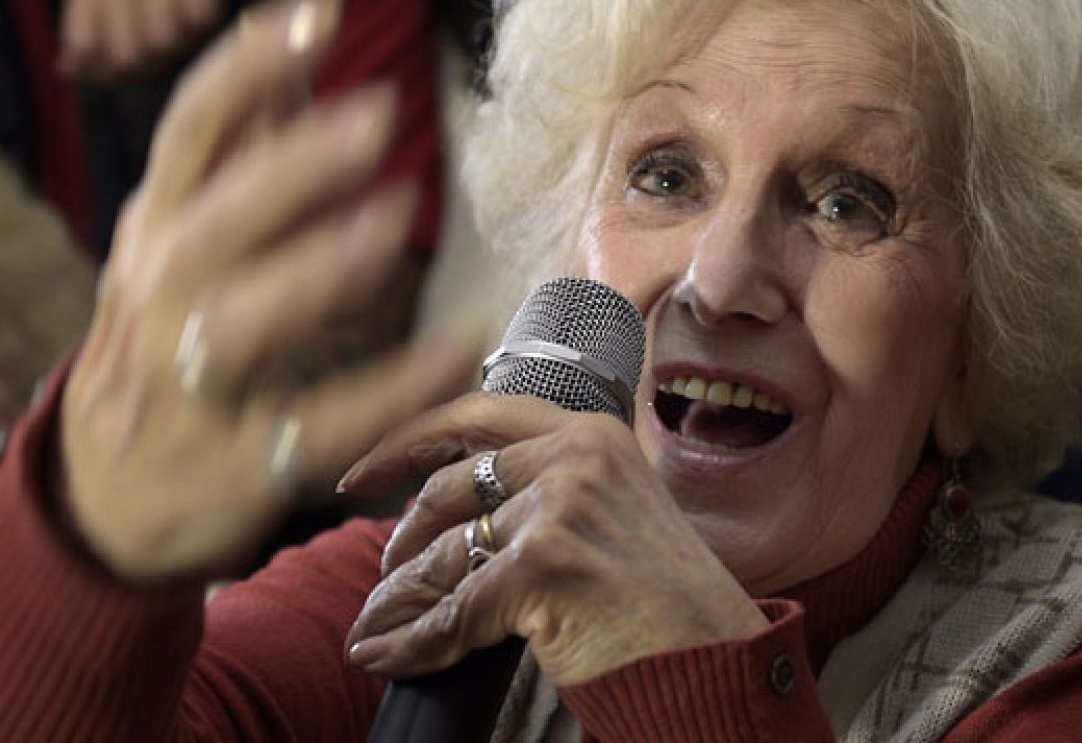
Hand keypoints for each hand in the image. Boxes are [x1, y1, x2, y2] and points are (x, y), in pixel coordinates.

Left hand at [59, 0, 261, 80]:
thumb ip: (90, 7)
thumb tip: (68, 71)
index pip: (82, 43)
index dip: (106, 70)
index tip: (132, 69)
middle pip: (126, 52)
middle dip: (152, 64)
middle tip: (172, 49)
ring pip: (163, 38)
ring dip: (184, 43)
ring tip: (193, 24)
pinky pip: (200, 13)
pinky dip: (209, 21)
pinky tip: (214, 5)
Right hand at [60, 0, 480, 581]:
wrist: (99, 499)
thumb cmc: (161, 344)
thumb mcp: (174, 246)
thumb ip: (231, 159)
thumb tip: (292, 56)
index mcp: (153, 233)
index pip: (185, 135)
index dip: (243, 67)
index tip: (320, 9)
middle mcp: (158, 301)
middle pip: (207, 224)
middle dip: (285, 167)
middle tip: (376, 113)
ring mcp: (187, 388)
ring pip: (235, 325)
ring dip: (311, 271)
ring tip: (397, 218)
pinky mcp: (233, 465)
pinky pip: (310, 428)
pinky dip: (385, 391)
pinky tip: (457, 347)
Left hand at [341, 393, 766, 685]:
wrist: (717, 665)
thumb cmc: (669, 607)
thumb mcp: (613, 518)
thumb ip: (548, 496)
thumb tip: (458, 518)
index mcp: (593, 434)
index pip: (478, 416)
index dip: (409, 441)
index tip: (364, 470)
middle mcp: (575, 456)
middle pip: (451, 484)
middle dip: (403, 532)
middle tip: (383, 567)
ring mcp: (558, 506)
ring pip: (446, 553)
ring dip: (400, 597)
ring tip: (374, 627)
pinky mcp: (541, 564)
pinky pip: (452, 609)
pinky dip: (413, 640)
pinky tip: (390, 654)